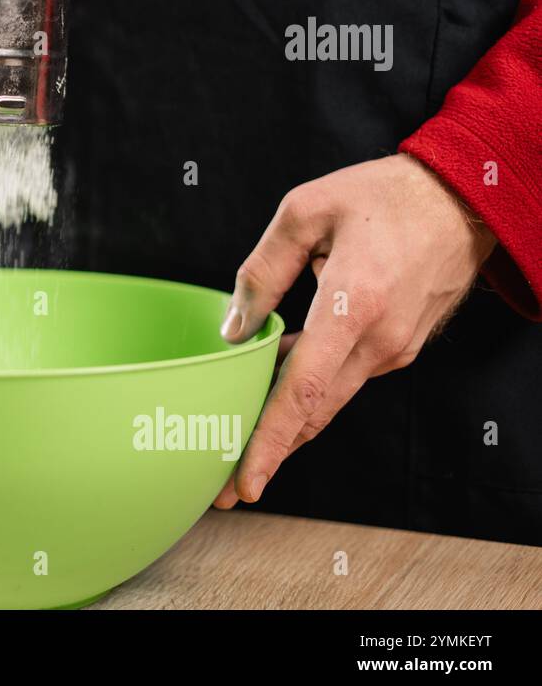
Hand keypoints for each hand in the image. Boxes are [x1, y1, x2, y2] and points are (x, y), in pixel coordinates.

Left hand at [213, 153, 496, 508]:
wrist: (463, 198)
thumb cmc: (383, 196)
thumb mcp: (306, 211)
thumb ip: (263, 269)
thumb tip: (234, 326)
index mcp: (355, 306)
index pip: (304, 391)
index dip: (270, 442)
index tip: (245, 482)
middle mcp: (379, 341)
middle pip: (315, 414)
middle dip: (268, 455)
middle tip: (222, 489)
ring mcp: (393, 350)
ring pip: (329, 401)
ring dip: (288, 429)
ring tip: (240, 450)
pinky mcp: (398, 348)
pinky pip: (344, 380)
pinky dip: (310, 395)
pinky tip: (275, 394)